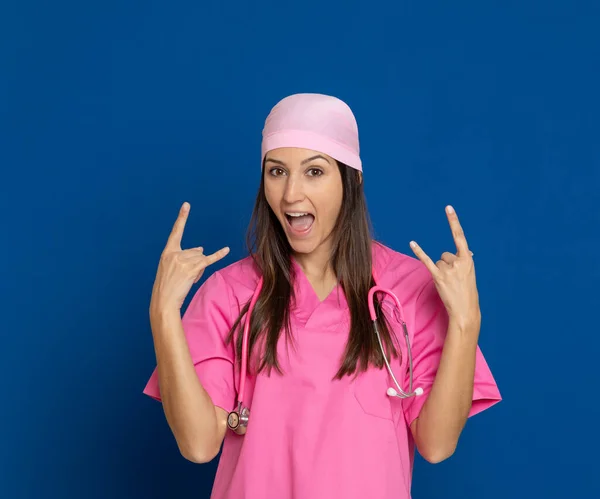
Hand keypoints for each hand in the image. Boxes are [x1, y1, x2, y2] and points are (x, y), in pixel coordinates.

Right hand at [150, 202, 229, 313]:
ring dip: (199, 269)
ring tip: (187, 279)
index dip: (182, 218)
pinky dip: (219, 255)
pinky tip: (227, 250)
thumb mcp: (172, 269)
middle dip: (195, 263)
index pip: (176, 232)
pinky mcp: (192, 268)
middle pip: (195, 251)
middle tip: (184, 277)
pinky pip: (208, 260)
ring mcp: (183, 260)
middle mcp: (175, 253)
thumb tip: (201, 248)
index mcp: (167, 252)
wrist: (164, 300)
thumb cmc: (167, 287)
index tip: (186, 205)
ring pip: (201, 258)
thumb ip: (185, 256)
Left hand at [409, 205, 479, 330]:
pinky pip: (426, 261)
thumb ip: (465, 261)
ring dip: (440, 271)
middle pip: (445, 254)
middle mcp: (458, 261)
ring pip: (438, 261)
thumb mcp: (470, 273)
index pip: (460, 236)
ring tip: (448, 283)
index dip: (453, 221)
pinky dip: (419, 251)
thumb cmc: (467, 292)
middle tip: (454, 279)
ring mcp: (448, 269)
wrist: (465, 309)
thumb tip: (467, 253)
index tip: (448, 208)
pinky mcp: (438, 276)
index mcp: (468, 259)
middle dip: (447, 265)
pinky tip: (412, 242)